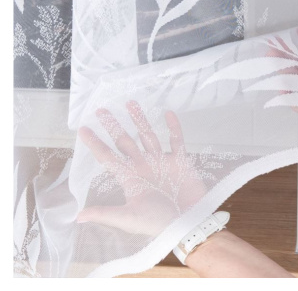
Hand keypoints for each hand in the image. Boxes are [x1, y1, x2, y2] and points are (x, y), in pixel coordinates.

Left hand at [76, 102, 206, 234]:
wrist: (190, 224)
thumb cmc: (158, 223)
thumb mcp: (129, 219)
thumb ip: (106, 213)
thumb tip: (77, 216)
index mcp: (130, 178)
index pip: (108, 157)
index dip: (95, 144)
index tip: (83, 129)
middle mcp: (143, 166)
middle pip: (125, 141)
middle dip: (113, 126)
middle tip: (102, 110)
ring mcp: (162, 161)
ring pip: (148, 135)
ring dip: (140, 120)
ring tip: (131, 103)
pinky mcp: (181, 160)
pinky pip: (176, 140)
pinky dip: (173, 127)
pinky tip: (168, 113)